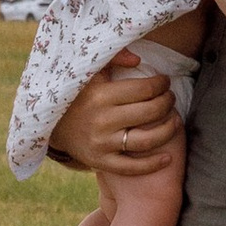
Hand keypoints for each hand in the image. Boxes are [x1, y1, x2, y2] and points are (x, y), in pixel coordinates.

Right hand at [50, 58, 182, 177]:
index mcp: (101, 95)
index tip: (165, 82)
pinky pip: (131, 167)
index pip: (144, 89)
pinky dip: (152, 165)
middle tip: (170, 98)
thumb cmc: (77, 95)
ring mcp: (102, 143)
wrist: (50, 126)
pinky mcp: (100, 162)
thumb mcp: (90, 73)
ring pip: (146, 140)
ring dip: (168, 130)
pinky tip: (167, 158)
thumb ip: (113, 58)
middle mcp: (102, 120)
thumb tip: (138, 60)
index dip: (161, 84)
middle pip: (150, 112)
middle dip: (168, 102)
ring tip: (175, 121)